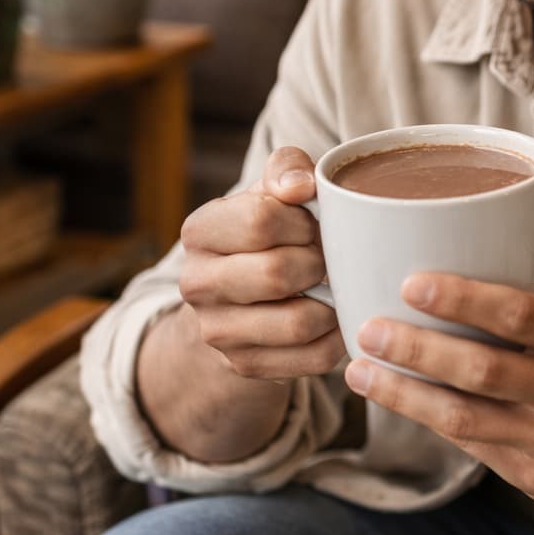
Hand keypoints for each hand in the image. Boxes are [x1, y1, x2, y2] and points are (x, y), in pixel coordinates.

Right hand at [179, 146, 345, 380]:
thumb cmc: (267, 233)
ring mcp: (217, 331)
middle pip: (277, 273)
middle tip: (326, 259)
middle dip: (318, 263)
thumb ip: (287, 169)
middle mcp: (197, 283)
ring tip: (332, 288)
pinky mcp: (245, 365)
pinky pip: (312, 357)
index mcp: (200, 231)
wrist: (238, 299)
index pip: (261, 220)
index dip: (302, 222)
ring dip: (331, 303)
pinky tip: (333, 318)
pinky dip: (336, 337)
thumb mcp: (270, 191)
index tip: (311, 224)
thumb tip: (302, 186)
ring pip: (298, 322)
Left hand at [343, 263, 533, 513]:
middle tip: (368, 328)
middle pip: (482, 371)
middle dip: (417, 350)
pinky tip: (397, 400)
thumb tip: (486, 230)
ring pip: (465, 418)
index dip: (464, 300)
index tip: (412, 283)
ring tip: (359, 372)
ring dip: (404, 394)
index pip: (520, 315)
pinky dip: (430, 421)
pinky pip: (473, 446)